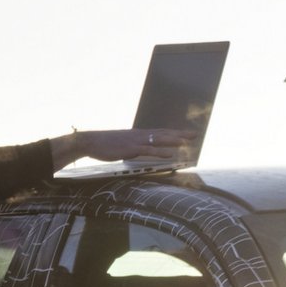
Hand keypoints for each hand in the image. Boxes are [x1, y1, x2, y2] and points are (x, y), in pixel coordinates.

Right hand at [56, 127, 193, 167]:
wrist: (90, 141)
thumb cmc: (104, 144)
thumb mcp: (122, 144)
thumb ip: (133, 146)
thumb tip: (140, 149)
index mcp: (139, 134)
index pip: (160, 131)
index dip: (175, 132)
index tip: (187, 133)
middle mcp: (140, 135)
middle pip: (164, 133)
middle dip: (180, 134)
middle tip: (195, 134)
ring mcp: (136, 141)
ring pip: (159, 140)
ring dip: (174, 140)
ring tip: (188, 142)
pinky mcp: (130, 149)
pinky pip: (149, 150)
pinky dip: (161, 152)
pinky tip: (171, 154)